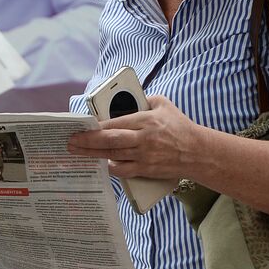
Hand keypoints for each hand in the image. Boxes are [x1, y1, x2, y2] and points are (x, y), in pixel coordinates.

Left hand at [66, 95, 198, 182]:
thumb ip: (144, 99)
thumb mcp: (164, 104)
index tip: (81, 125)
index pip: (115, 123)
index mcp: (146, 120)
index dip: (96, 126)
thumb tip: (125, 98)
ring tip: (76, 151)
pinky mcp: (146, 170)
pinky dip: (109, 167)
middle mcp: (143, 139)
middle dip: (87, 141)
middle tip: (71, 141)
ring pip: (112, 156)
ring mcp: (144, 156)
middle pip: (110, 141)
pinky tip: (98, 163)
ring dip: (92, 154)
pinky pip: (122, 170)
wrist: (197, 152)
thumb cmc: (180, 126)